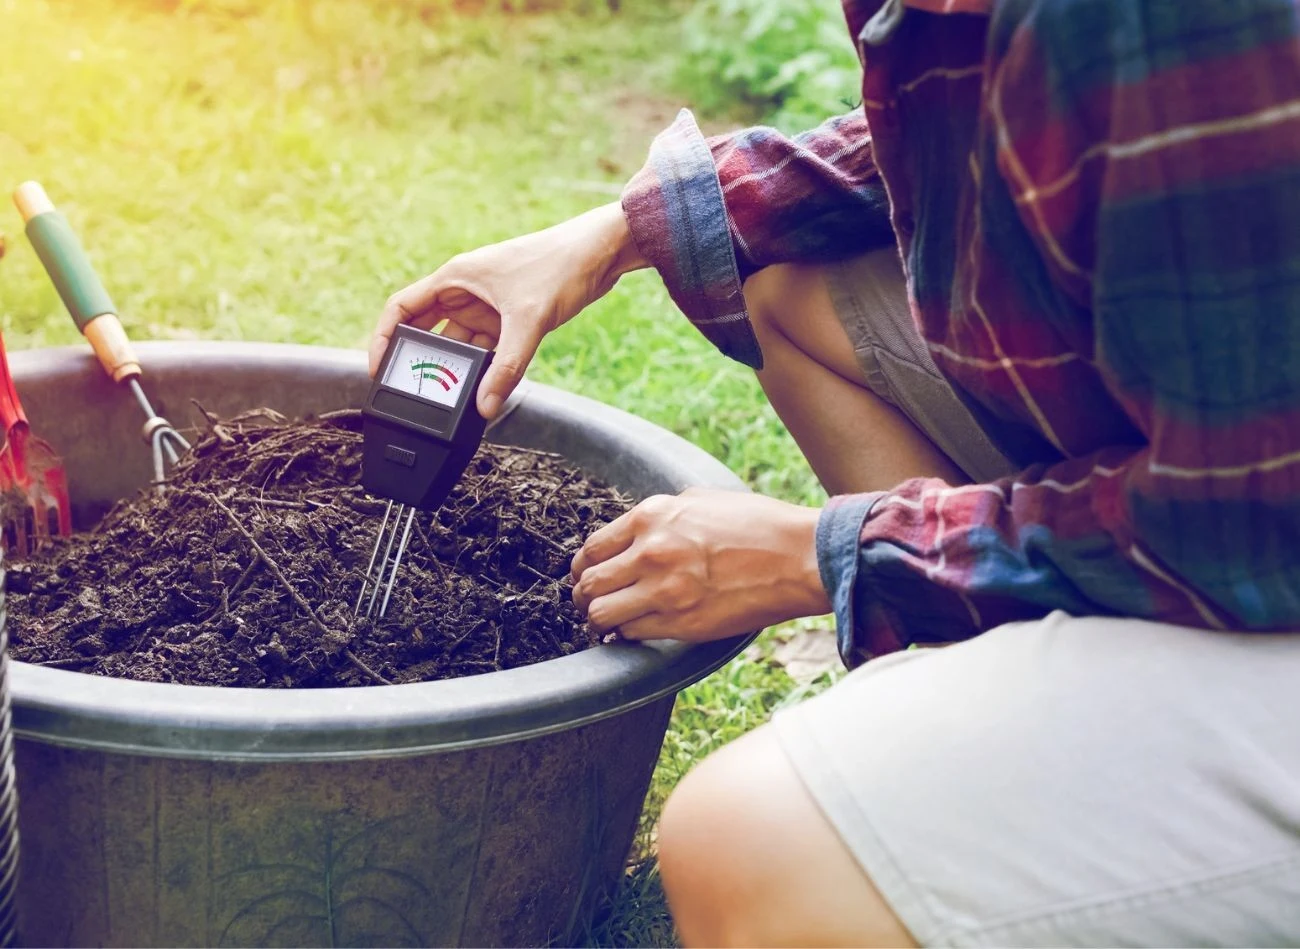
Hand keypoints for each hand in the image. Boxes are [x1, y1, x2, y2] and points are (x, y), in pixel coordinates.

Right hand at [370, 202, 645, 418]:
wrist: (600, 253)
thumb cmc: (560, 266)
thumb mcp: (529, 321)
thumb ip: (507, 367)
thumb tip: (486, 406)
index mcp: (455, 278)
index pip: (402, 308)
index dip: (383, 338)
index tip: (377, 368)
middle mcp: (465, 291)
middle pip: (426, 331)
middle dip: (419, 361)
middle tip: (411, 393)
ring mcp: (486, 306)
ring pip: (458, 345)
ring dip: (454, 370)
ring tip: (447, 400)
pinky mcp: (508, 319)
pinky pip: (485, 350)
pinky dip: (482, 370)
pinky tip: (482, 391)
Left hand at [570, 488, 831, 641]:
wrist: (798, 557)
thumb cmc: (758, 524)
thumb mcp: (701, 500)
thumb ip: (663, 514)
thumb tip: (637, 532)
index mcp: (652, 516)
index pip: (593, 547)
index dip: (582, 566)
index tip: (585, 575)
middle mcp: (651, 552)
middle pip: (588, 582)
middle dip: (582, 594)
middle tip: (587, 601)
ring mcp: (664, 590)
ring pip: (600, 612)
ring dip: (598, 618)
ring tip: (605, 621)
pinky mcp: (681, 622)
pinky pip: (631, 633)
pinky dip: (626, 634)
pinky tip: (633, 630)